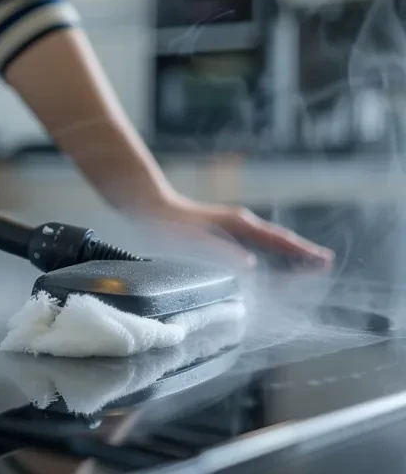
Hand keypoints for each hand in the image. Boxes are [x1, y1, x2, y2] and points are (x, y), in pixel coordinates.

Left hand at [151, 194, 334, 269]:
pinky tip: (267, 266)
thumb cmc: (170, 225)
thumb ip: (222, 253)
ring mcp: (231, 227)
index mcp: (239, 224)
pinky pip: (254, 245)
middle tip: (324, 264)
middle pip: (279, 240)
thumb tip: (250, 266)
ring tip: (306, 266)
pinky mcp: (221, 233)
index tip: (322, 260)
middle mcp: (240, 224)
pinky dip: (268, 255)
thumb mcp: (195, 241)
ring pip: (268, 243)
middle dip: (302, 253)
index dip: (301, 251)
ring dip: (287, 255)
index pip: (278, 240)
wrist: (149, 207)